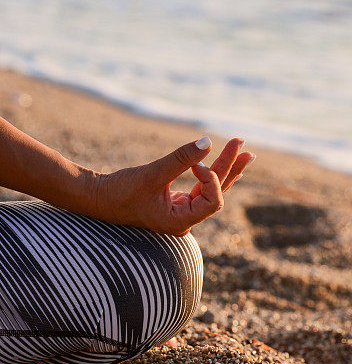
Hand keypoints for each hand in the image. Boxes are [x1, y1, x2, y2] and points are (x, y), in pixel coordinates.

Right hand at [90, 136, 253, 235]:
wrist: (96, 198)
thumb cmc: (120, 190)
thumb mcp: (152, 173)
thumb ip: (181, 159)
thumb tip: (208, 142)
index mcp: (179, 221)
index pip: (212, 201)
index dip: (212, 179)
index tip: (197, 164)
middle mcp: (185, 219)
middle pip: (217, 192)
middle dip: (230, 166)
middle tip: (244, 145)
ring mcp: (182, 211)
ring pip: (211, 188)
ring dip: (226, 167)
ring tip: (245, 150)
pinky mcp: (178, 202)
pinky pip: (202, 187)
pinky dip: (213, 173)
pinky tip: (228, 163)